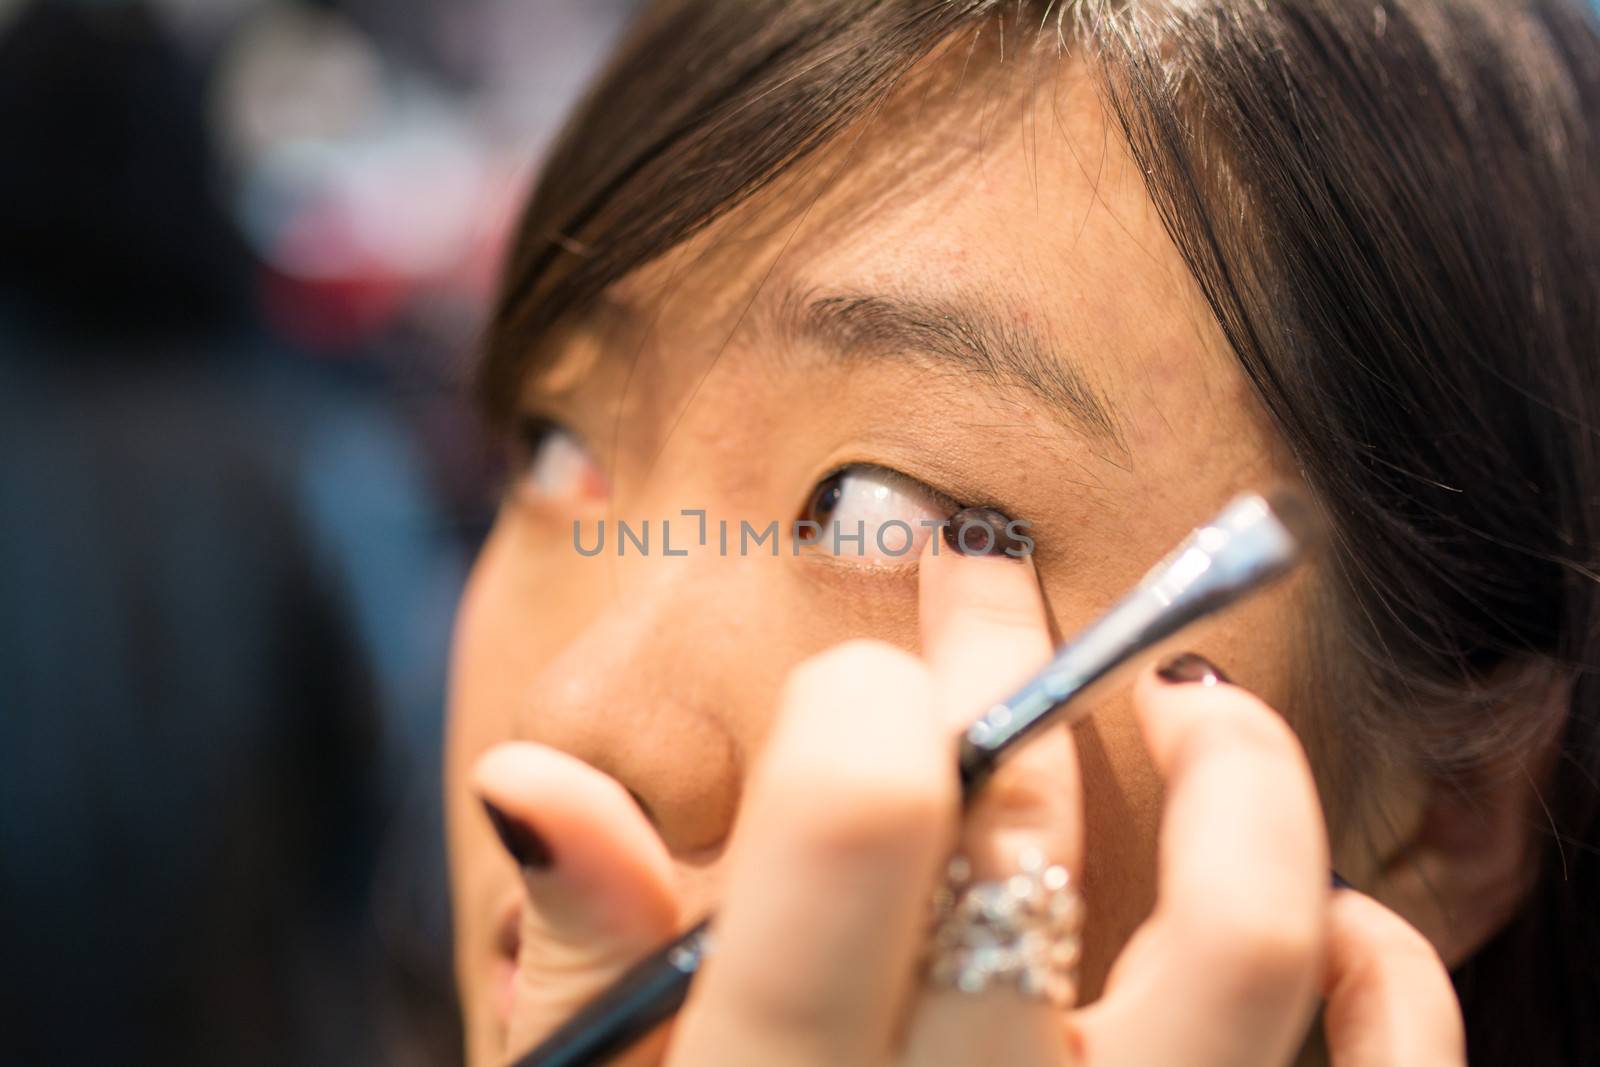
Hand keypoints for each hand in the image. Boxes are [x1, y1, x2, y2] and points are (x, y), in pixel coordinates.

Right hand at [472, 538, 1464, 1065]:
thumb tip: (535, 776)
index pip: (858, 822)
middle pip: (1028, 840)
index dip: (869, 696)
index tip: (861, 675)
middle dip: (1004, 663)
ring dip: (1240, 773)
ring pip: (1245, 944)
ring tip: (1189, 695)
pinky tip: (1332, 912)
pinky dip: (1384, 975)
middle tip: (981, 588)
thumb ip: (585, 967)